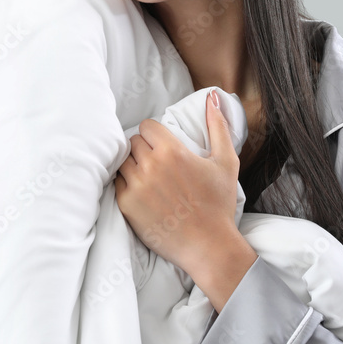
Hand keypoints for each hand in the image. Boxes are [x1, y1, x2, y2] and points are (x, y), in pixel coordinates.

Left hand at [115, 89, 253, 286]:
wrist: (209, 246)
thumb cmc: (219, 204)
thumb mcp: (225, 162)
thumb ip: (218, 126)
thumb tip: (213, 97)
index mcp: (172, 151)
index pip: (146, 127)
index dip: (155, 135)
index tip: (163, 147)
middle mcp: (150, 165)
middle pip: (133, 142)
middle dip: (144, 150)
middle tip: (158, 165)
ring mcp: (135, 185)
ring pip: (122, 161)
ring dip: (133, 166)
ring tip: (149, 179)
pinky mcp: (126, 204)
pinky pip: (117, 182)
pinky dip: (127, 185)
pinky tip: (143, 194)